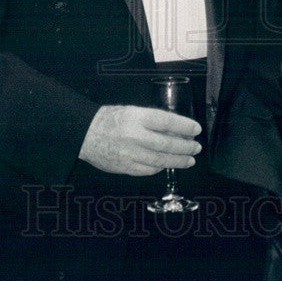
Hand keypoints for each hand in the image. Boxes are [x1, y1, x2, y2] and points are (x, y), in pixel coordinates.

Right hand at [78, 105, 201, 175]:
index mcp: (136, 117)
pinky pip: (148, 170)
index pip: (167, 122)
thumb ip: (151, 119)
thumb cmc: (109, 119)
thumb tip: (175, 129)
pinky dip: (160, 168)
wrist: (85, 135)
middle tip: (196, 147)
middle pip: (167, 144)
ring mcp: (130, 154)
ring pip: (160, 160)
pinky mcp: (125, 168)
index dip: (184, 126)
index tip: (196, 129)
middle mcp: (134, 136)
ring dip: (178, 161)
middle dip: (185, 147)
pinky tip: (167, 165)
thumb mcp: (131, 110)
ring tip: (190, 160)